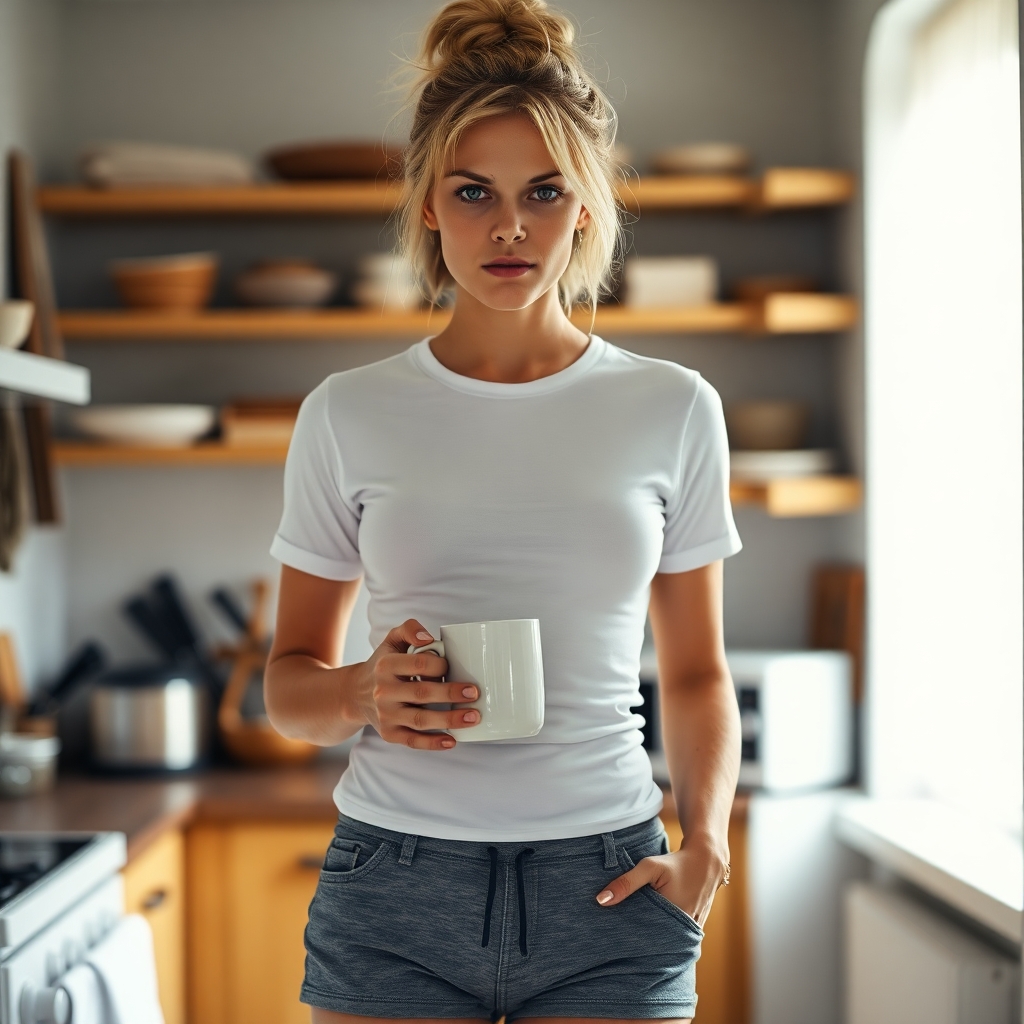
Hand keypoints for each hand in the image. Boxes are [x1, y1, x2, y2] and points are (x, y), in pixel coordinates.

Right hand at [347, 619, 480, 749]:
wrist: (356, 694)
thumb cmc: (384, 664)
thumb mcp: (392, 641)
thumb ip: (409, 629)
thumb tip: (428, 638)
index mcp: (386, 665)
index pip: (419, 664)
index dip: (440, 665)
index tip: (453, 667)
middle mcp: (383, 692)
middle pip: (422, 693)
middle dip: (451, 693)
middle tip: (475, 693)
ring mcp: (385, 715)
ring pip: (420, 720)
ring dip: (449, 720)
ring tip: (472, 717)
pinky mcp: (389, 734)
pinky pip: (413, 741)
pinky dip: (433, 743)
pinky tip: (452, 741)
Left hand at [595, 835, 729, 926]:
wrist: (707, 861)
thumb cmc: (675, 863)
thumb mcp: (649, 867)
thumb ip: (626, 883)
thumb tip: (601, 900)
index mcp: (673, 918)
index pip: (644, 935)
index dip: (628, 933)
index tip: (614, 930)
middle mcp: (685, 929)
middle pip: (655, 939)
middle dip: (639, 936)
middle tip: (621, 932)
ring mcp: (692, 930)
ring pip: (667, 938)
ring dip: (652, 934)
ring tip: (636, 929)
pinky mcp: (695, 927)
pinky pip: (677, 935)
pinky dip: (665, 931)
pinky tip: (653, 926)